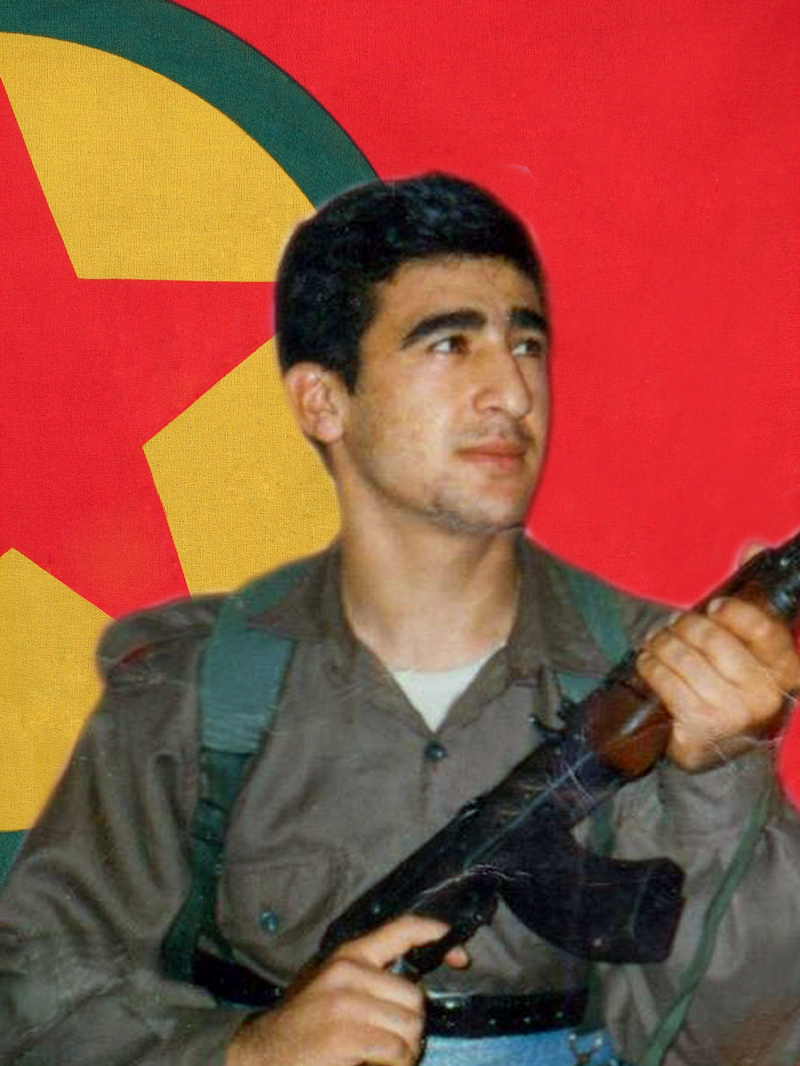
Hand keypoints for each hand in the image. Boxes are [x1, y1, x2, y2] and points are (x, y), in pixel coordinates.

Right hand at [226, 915, 467, 1065]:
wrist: (261, 1052)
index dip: (435, 935)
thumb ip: (370, 977)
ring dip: (404, 1053)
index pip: (401, 930)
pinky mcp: (345, 1036)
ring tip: (380, 1058)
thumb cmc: (305, 1023)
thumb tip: (417, 990)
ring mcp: (346, 1004)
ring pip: (410, 1029)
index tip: (461, 954)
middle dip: (411, 1028)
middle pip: (415, 999)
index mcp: (349, 954)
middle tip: (389, 1043)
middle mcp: (348, 972)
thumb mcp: (333, 985)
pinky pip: (396, 1053)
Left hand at [636, 586, 799, 770]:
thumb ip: (751, 596)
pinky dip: (650, 667)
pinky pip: (666, 682)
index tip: (715, 607)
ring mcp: (733, 716)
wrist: (720, 744)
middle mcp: (765, 696)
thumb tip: (753, 545)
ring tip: (657, 642)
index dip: (735, 612)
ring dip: (661, 644)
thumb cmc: (733, 683)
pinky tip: (648, 662)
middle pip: (713, 640)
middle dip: (685, 626)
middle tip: (674, 626)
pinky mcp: (700, 729)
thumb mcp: (749, 644)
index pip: (764, 629)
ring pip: (684, 659)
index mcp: (787, 670)